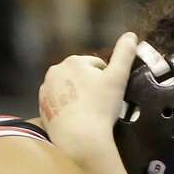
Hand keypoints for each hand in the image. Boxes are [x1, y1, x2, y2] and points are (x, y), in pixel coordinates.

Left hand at [39, 33, 139, 165]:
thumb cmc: (101, 107)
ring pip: (68, 89)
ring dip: (77, 96)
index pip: (96, 65)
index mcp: (73, 61)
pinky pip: (58, 103)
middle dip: (90, 86)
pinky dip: (66, 108)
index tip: (110, 94)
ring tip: (88, 112)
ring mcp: (46, 90)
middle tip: (101, 105)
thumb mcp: (118, 78)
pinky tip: (76, 119)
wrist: (80, 138)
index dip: (106, 79)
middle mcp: (55, 71)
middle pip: (79, 76)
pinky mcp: (42, 108)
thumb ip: (125, 54)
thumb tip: (131, 35)